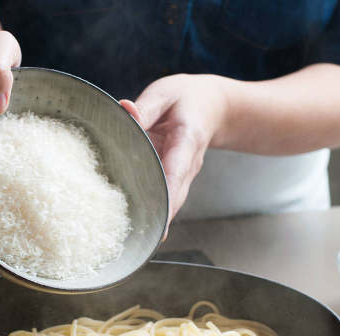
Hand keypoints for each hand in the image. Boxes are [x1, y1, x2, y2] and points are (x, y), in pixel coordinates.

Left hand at [120, 74, 228, 234]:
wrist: (215, 107)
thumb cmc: (187, 98)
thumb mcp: (165, 94)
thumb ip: (145, 107)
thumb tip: (124, 110)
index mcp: (187, 140)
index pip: (177, 169)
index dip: (167, 192)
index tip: (159, 213)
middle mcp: (189, 164)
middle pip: (175, 196)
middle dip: (160, 217)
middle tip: (138, 238)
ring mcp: (185, 176)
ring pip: (172, 203)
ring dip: (157, 219)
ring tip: (134, 238)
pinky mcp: (177, 182)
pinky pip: (167, 200)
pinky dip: (154, 212)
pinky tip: (135, 226)